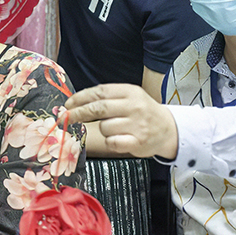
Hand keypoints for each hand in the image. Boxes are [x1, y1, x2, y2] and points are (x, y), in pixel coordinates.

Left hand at [63, 83, 178, 158]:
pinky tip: (118, 139)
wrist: (169, 129)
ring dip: (102, 129)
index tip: (67, 104)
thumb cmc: (143, 112)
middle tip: (67, 117)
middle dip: (79, 112)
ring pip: (104, 127)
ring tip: (115, 128)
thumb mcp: (130, 97)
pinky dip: (109, 141)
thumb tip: (75, 103)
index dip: (80, 98)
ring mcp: (137, 125)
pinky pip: (111, 142)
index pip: (100, 92)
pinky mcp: (138, 142)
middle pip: (98, 108)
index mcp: (130, 92)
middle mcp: (134, 107)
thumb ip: (107, 97)